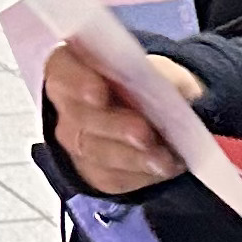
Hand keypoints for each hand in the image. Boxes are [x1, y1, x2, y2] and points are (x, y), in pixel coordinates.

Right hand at [44, 45, 202, 196]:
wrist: (151, 115)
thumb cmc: (146, 83)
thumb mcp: (159, 69)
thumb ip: (162, 75)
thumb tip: (178, 91)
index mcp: (72, 66)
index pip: (62, 70)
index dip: (76, 81)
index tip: (99, 93)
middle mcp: (66, 104)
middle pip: (79, 117)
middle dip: (114, 127)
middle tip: (143, 134)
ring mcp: (76, 140)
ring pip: (96, 151)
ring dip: (131, 157)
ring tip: (164, 159)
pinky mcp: (93, 170)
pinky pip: (110, 175)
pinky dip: (140, 173)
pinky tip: (164, 168)